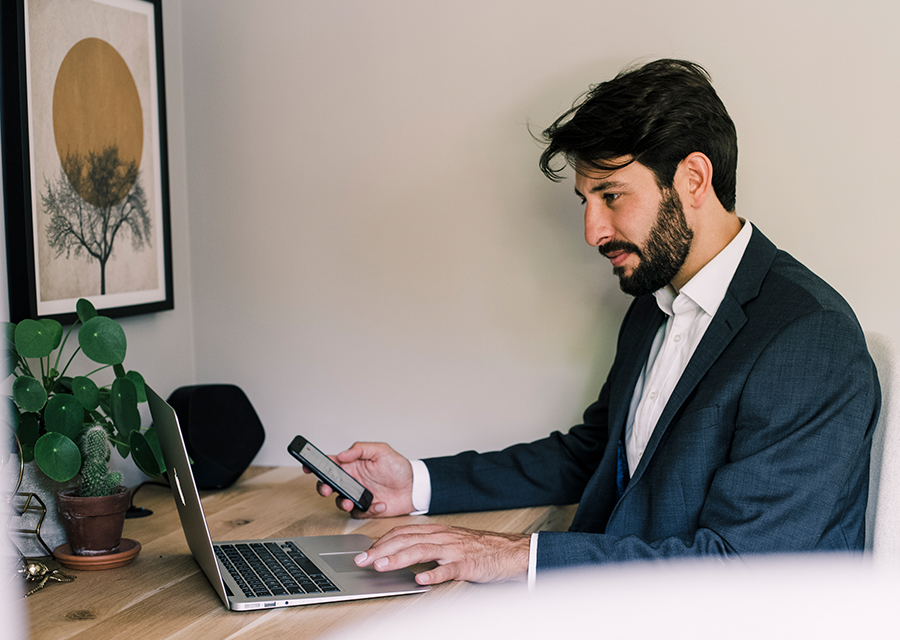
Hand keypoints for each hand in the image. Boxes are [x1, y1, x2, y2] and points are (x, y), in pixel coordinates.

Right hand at [305, 442, 414, 517]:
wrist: (415, 487)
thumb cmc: (398, 467)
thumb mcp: (381, 451)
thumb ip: (360, 449)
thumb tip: (342, 455)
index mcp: (352, 465)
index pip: (330, 464)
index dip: (316, 465)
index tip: (308, 466)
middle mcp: (352, 481)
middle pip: (329, 484)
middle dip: (324, 487)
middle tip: (327, 489)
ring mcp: (358, 495)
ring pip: (340, 501)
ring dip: (342, 502)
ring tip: (350, 501)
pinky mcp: (366, 509)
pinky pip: (358, 513)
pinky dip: (367, 510)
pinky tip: (379, 504)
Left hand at [353, 524, 529, 584]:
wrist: (510, 551)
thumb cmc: (480, 549)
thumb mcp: (450, 543)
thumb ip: (428, 545)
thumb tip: (402, 553)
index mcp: (437, 531)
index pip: (403, 532)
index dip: (382, 541)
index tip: (366, 552)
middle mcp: (442, 537)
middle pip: (407, 539)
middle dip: (382, 549)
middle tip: (364, 560)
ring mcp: (454, 550)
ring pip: (422, 550)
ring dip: (399, 558)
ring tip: (383, 566)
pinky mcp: (467, 564)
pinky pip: (448, 569)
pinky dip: (433, 573)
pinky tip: (421, 579)